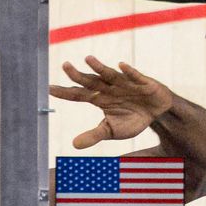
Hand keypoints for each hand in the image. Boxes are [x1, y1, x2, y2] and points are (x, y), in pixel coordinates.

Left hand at [50, 57, 173, 148]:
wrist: (157, 111)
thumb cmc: (132, 119)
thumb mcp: (111, 131)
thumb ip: (94, 135)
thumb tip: (73, 145)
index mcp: (99, 99)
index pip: (78, 94)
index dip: (64, 92)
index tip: (48, 89)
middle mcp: (109, 88)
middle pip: (90, 81)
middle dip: (78, 74)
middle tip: (65, 66)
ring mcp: (124, 83)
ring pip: (109, 74)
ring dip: (99, 67)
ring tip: (88, 59)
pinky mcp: (142, 82)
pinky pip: (134, 76)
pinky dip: (129, 72)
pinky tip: (121, 66)